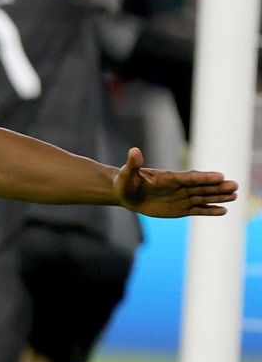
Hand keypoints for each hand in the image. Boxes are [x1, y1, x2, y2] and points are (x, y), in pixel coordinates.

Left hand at [114, 147, 238, 217]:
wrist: (126, 193)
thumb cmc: (126, 182)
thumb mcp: (127, 174)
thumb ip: (133, 164)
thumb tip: (133, 150)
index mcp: (169, 177)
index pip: (190, 177)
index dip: (204, 177)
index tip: (219, 176)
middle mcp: (179, 187)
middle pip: (202, 187)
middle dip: (217, 187)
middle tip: (235, 186)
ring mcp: (181, 198)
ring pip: (203, 198)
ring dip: (218, 197)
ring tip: (235, 196)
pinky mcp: (180, 209)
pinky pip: (197, 210)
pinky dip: (209, 210)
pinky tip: (223, 211)